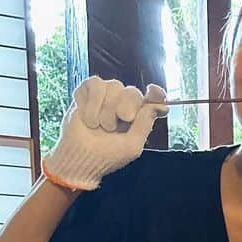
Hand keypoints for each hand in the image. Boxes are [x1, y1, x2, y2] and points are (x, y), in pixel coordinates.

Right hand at [43, 77, 167, 191]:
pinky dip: (92, 103)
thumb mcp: (132, 144)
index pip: (152, 98)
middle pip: (133, 92)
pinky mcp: (88, 90)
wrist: (79, 157)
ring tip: (98, 126)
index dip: (156, 94)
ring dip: (105, 110)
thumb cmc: (106, 155)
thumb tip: (162, 106)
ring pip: (114, 86)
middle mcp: (123, 102)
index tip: (154, 92)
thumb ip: (145, 123)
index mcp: (138, 115)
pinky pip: (96, 84)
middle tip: (112, 127)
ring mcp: (106, 95)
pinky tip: (88, 117)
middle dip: (123, 109)